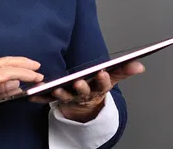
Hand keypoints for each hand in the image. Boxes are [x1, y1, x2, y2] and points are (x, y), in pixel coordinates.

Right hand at [0, 57, 42, 115]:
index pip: (6, 62)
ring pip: (7, 68)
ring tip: (35, 75)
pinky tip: (20, 79)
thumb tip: (15, 85)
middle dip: (26, 64)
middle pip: (9, 61)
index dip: (21, 63)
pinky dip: (12, 76)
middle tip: (38, 67)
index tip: (33, 66)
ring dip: (23, 71)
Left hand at [30, 61, 144, 122]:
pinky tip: (31, 95)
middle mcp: (84, 94)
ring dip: (61, 93)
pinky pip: (47, 99)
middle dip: (81, 87)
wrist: (84, 106)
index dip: (103, 79)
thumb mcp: (112, 78)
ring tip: (56, 88)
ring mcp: (70, 98)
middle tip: (78, 81)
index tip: (102, 72)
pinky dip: (40, 97)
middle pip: (83, 91)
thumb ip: (124, 70)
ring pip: (66, 97)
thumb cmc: (97, 86)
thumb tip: (140, 65)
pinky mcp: (57, 100)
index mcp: (98, 89)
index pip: (103, 84)